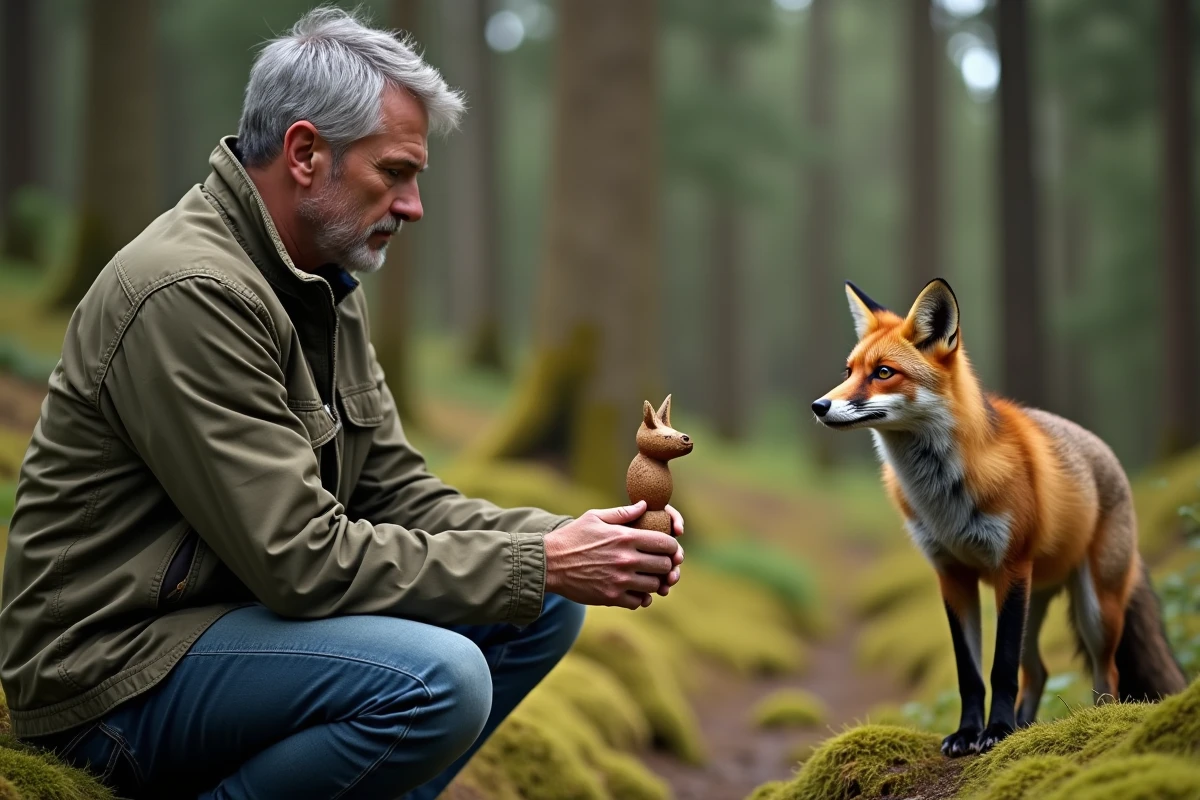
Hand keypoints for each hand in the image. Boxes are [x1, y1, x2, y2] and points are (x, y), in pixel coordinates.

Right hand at [544, 501, 681, 609]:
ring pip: (655, 585)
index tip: (668, 549)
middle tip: (658, 564)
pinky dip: (640, 598)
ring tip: (646, 577)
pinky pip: (639, 602)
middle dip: (665, 564)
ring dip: (653, 582)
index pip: (666, 543)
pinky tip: (634, 590)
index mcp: (625, 537)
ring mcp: (620, 580)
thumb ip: (623, 513)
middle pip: (665, 566)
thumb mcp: (595, 517)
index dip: (672, 546)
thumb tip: (645, 506)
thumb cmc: (572, 537)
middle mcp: (626, 559)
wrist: (549, 564)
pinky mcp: (611, 597)